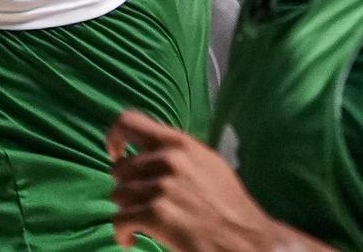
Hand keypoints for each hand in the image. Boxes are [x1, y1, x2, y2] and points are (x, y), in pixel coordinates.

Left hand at [107, 110, 304, 251]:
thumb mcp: (207, 165)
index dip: (115, 136)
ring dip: (126, 211)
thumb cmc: (229, 206)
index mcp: (180, 143)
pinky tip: (130, 239)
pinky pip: (120, 219)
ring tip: (138, 223)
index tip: (114, 154)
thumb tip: (148, 151)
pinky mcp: (157, 215)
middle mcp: (168, 159)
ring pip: (118, 195)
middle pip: (121, 168)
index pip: (130, 122)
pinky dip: (121, 232)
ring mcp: (162, 186)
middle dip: (125, 187)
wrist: (248, 242)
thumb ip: (177, 154)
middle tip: (138, 203)